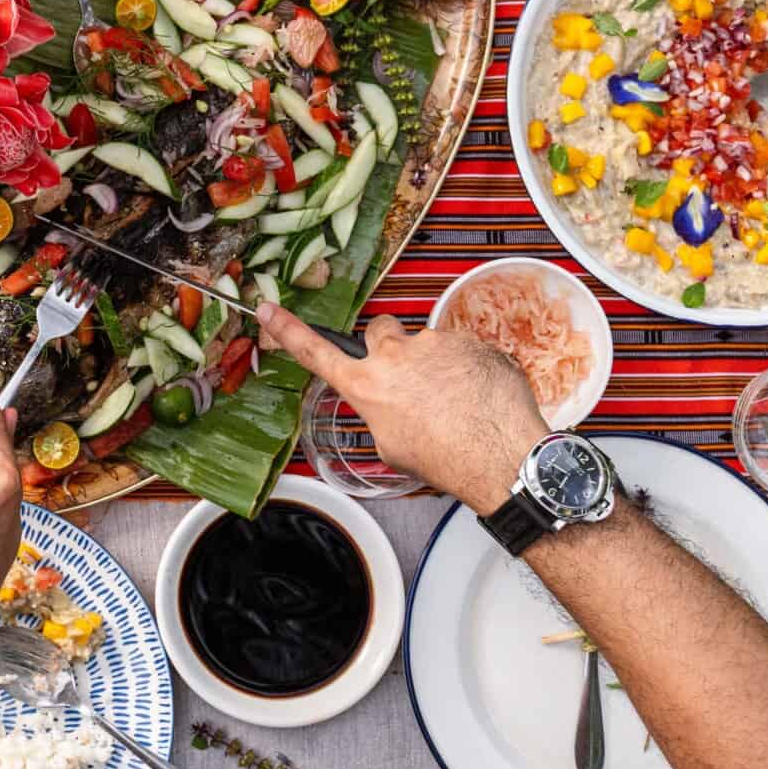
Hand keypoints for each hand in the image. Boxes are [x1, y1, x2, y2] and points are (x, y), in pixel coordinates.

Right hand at [258, 306, 547, 511]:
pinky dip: (469, 368)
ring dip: (436, 364)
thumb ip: (381, 413)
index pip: (317, 352)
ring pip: (427, 344)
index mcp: (367, 386)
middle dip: (390, 346)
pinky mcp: (470, 341)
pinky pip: (463, 350)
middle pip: (380, 331)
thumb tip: (392, 404)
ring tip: (458, 400)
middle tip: (410, 374)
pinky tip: (480, 396)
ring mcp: (434, 343)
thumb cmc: (446, 460)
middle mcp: (394, 356)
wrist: (500, 455)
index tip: (267, 308)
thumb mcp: (393, 448)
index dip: (289, 330)